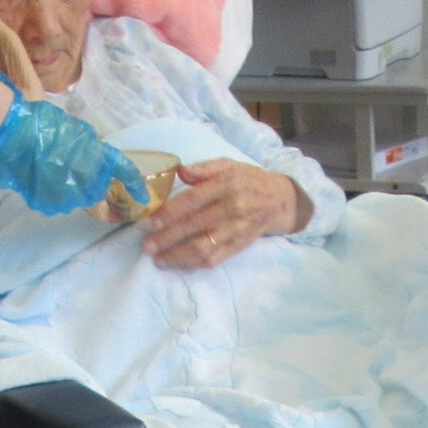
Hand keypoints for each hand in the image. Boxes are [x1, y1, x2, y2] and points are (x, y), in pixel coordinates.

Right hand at [0, 84, 146, 217]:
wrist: (8, 132)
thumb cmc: (39, 123)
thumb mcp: (73, 130)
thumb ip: (87, 148)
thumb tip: (89, 157)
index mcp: (95, 158)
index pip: (122, 172)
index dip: (135, 184)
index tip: (144, 197)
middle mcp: (85, 183)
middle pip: (94, 189)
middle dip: (87, 180)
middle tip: (66, 162)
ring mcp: (64, 197)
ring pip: (73, 196)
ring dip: (66, 185)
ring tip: (46, 165)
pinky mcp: (46, 203)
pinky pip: (55, 200)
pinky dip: (49, 190)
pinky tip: (36, 173)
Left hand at [145, 162, 305, 268]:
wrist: (279, 201)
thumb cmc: (248, 180)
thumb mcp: (228, 165)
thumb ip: (203, 168)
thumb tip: (180, 170)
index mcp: (227, 184)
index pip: (194, 200)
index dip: (172, 213)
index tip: (153, 222)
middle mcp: (233, 208)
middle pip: (195, 226)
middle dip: (168, 238)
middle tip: (147, 246)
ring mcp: (237, 230)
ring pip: (203, 247)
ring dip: (178, 255)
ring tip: (159, 259)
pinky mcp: (239, 246)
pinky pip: (215, 258)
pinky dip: (194, 263)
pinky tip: (178, 262)